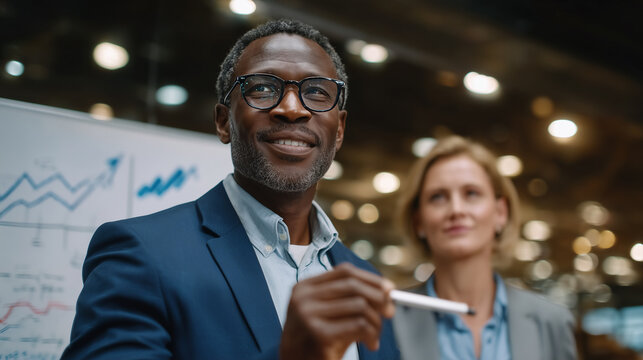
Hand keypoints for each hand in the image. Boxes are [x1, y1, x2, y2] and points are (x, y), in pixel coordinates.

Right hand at [279, 263, 395, 359]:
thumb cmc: (316, 343)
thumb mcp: (329, 316)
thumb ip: (350, 300)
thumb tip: (386, 292)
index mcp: (304, 288)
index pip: (344, 271)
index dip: (370, 278)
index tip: (389, 289)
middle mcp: (304, 298)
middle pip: (353, 285)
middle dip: (378, 298)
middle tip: (390, 312)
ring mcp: (308, 315)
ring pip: (359, 305)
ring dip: (375, 322)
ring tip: (375, 336)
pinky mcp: (319, 334)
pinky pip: (359, 325)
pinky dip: (372, 334)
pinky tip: (371, 344)